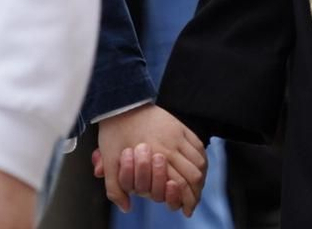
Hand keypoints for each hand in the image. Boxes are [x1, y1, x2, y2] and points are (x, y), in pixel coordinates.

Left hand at [92, 104, 206, 214]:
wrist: (121, 101)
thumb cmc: (114, 131)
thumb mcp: (109, 160)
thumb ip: (115, 187)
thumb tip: (126, 207)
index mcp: (154, 154)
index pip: (179, 183)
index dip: (185, 200)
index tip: (187, 210)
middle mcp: (170, 144)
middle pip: (194, 174)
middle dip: (196, 192)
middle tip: (193, 203)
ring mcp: (178, 133)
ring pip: (200, 160)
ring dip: (201, 177)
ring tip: (197, 188)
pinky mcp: (180, 125)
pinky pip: (199, 145)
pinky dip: (202, 160)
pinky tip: (198, 168)